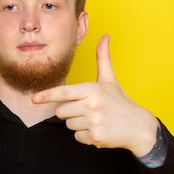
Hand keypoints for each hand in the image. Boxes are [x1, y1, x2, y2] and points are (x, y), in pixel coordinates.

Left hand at [32, 35, 159, 156]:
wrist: (139, 127)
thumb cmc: (120, 102)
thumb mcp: (110, 80)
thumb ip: (102, 58)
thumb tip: (105, 36)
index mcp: (92, 90)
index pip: (63, 93)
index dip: (46, 96)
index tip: (34, 99)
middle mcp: (91, 105)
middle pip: (61, 111)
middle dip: (70, 112)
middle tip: (88, 110)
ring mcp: (94, 122)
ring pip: (68, 125)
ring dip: (78, 124)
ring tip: (96, 120)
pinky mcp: (96, 137)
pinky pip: (77, 137)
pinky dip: (85, 136)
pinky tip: (98, 130)